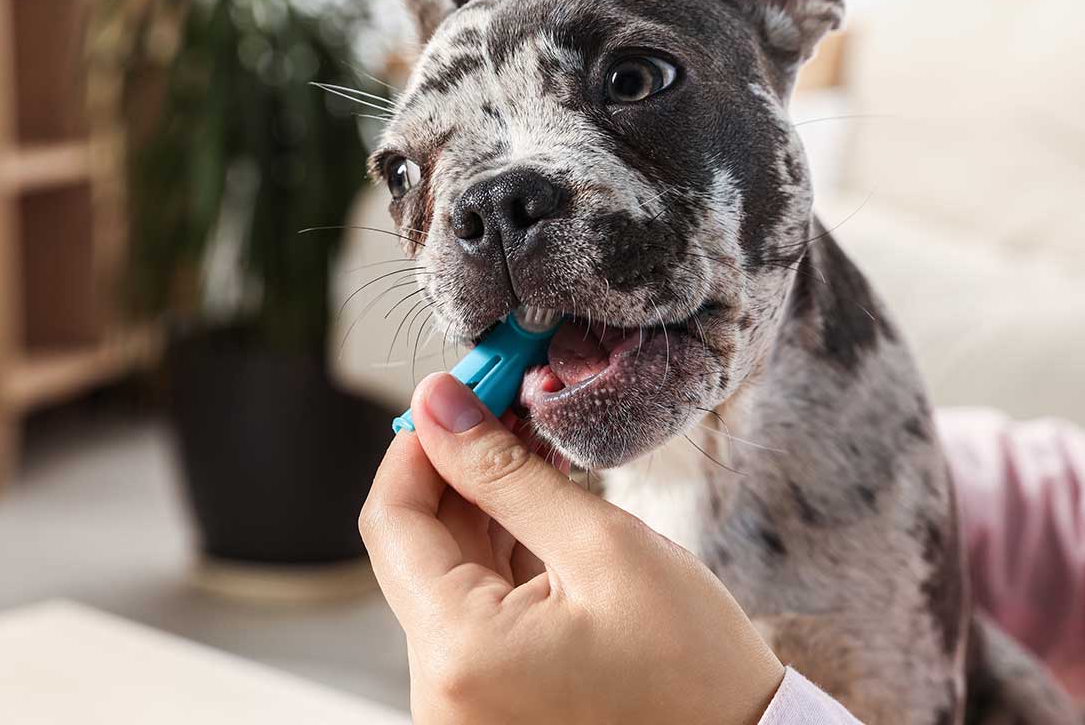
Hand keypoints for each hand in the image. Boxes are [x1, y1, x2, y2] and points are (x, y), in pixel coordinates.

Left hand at [359, 373, 784, 724]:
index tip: (460, 391)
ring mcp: (464, 702)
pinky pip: (476, 610)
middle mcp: (441, 691)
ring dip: (485, 505)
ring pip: (448, 574)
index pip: (390, 522)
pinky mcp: (492, 700)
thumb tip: (439, 406)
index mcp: (459, 654)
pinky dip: (503, 553)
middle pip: (417, 548)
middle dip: (458, 467)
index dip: (420, 444)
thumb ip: (506, 473)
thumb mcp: (603, 546)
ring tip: (536, 445)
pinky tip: (543, 502)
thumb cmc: (694, 667)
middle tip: (507, 401)